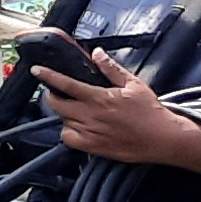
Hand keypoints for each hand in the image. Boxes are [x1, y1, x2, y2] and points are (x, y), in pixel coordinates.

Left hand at [35, 46, 194, 165]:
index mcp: (99, 97)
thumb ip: (111, 69)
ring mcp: (90, 133)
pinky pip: (68, 140)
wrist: (163, 138)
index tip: (37, 70)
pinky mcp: (93, 148)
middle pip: (56, 104)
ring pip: (62, 121)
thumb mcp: (134, 83)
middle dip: (52, 96)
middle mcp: (91, 116)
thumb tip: (97, 53)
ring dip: (63, 113)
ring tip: (74, 109)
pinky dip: (68, 133)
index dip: (48, 76)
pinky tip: (77, 127)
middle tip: (56, 92)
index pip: (65, 84)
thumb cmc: (151, 112)